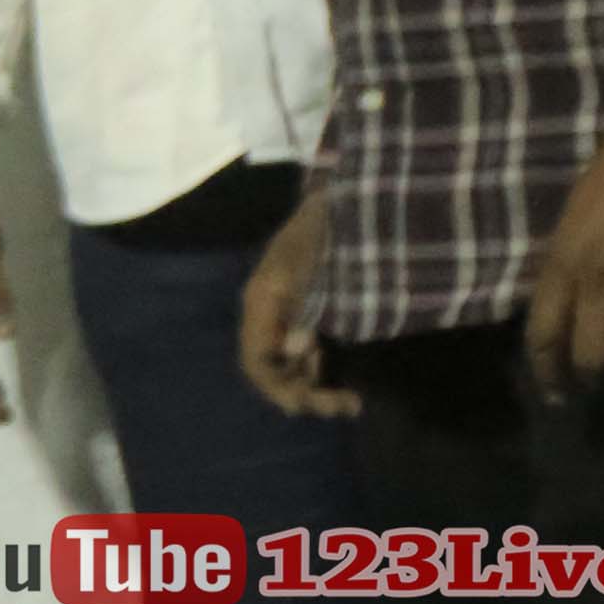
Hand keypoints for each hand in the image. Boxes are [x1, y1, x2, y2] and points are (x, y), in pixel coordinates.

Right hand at [241, 179, 356, 419]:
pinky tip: (338, 372)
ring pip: (286, 361)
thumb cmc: (327, 228)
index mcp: (261, 300)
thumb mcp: (314, 265)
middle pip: (270, 366)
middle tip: (346, 406)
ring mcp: (286, 310)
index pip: (255, 358)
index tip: (312, 404)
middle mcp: (266, 311)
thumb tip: (292, 352)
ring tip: (348, 398)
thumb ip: (304, 307)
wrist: (343, 197)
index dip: (278, 387)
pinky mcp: (305, 308)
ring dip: (311, 384)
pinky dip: (317, 367)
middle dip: (301, 391)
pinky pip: (301, 348)